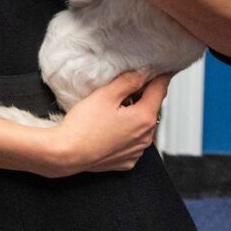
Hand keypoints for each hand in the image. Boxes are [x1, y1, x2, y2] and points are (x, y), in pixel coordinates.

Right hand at [44, 70, 172, 176]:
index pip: (160, 90)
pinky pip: (133, 142)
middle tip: (130, 86)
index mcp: (143, 118)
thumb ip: (128, 81)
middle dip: (144, 97)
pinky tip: (111, 128)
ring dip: (136, 115)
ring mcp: (137, 151)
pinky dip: (128, 133)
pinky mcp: (126, 161)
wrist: (67, 154)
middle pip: (152, 109)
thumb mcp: (105, 95)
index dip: (161, 77)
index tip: (163, 70)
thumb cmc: (83, 127)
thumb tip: (143, 74)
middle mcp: (145, 137)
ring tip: (116, 109)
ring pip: (143, 126)